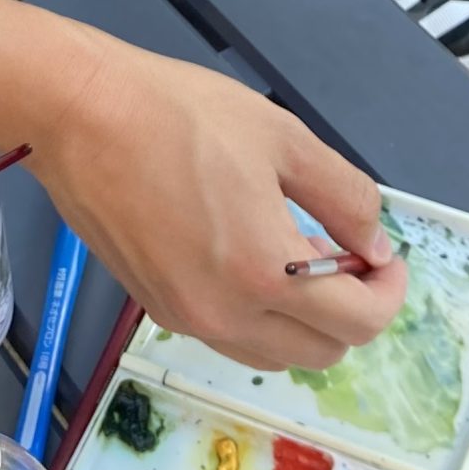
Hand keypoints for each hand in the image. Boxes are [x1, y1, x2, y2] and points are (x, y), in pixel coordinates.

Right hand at [31, 31, 407, 370]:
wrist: (80, 116)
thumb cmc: (179, 114)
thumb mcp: (283, 138)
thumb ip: (344, 198)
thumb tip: (373, 244)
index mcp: (267, 273)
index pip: (360, 322)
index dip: (388, 292)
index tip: (385, 258)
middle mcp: (226, 314)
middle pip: (323, 353)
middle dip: (351, 310)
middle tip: (344, 254)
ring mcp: (186, 317)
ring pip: (274, 355)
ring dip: (304, 322)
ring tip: (295, 259)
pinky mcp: (155, 307)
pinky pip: (228, 336)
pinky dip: (256, 316)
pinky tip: (244, 259)